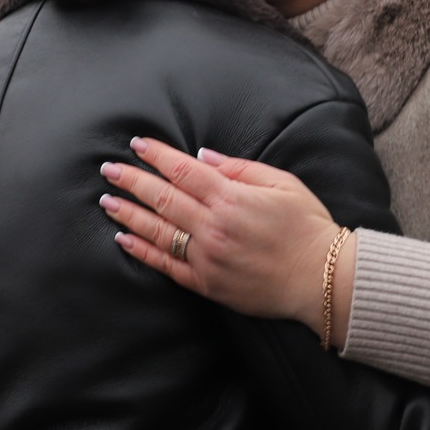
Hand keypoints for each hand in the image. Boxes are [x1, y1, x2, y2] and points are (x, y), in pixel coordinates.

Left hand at [101, 138, 339, 330]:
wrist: (321, 279)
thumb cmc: (307, 227)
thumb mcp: (282, 184)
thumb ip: (240, 168)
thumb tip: (202, 157)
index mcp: (232, 198)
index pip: (183, 171)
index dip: (157, 156)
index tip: (137, 145)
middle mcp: (214, 227)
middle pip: (163, 198)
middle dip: (133, 181)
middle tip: (109, 169)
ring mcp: (207, 257)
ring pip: (158, 231)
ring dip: (129, 214)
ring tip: (108, 201)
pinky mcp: (207, 284)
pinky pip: (167, 266)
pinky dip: (143, 251)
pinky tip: (124, 239)